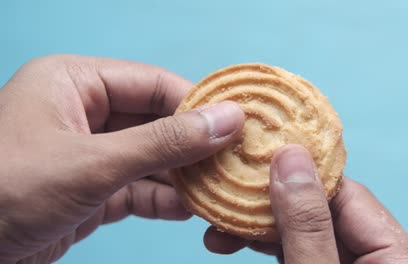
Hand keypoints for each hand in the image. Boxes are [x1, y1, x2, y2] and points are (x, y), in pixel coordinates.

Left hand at [0, 55, 243, 262]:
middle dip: (193, 146)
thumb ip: (164, 143)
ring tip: (222, 187)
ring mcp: (89, 154)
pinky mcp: (92, 191)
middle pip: (156, 123)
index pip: (152, 84)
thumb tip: (227, 120)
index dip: (197, 104)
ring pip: (151, 159)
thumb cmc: (7, 192)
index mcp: (75, 83)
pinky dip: (165, 199)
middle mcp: (84, 113)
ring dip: (184, 176)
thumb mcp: (92, 163)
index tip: (238, 124)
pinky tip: (192, 208)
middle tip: (237, 160)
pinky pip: (139, 188)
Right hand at [204, 145, 407, 262]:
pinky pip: (295, 250)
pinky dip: (265, 244)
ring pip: (301, 231)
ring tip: (217, 227)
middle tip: (224, 189)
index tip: (256, 152)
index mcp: (395, 254)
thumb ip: (308, 226)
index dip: (298, 169)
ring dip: (257, 226)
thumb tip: (291, 158)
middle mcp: (376, 255)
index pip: (344, 191)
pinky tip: (234, 240)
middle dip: (267, 201)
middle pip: (318, 208)